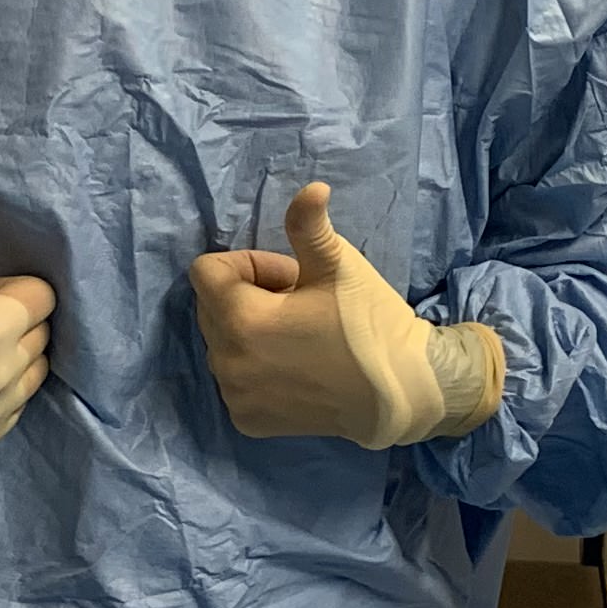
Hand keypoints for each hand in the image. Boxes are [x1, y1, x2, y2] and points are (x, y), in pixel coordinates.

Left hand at [189, 183, 502, 447]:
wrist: (400, 392)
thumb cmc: (369, 322)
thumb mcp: (338, 266)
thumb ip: (309, 226)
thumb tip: (312, 187)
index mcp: (240, 320)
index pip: (206, 271)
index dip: (248, 264)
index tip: (290, 277)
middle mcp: (226, 362)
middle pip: (211, 307)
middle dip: (249, 296)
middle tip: (299, 304)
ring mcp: (235, 396)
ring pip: (221, 343)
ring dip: (249, 331)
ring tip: (299, 336)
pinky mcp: (246, 420)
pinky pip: (233, 378)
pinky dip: (254, 367)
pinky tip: (294, 367)